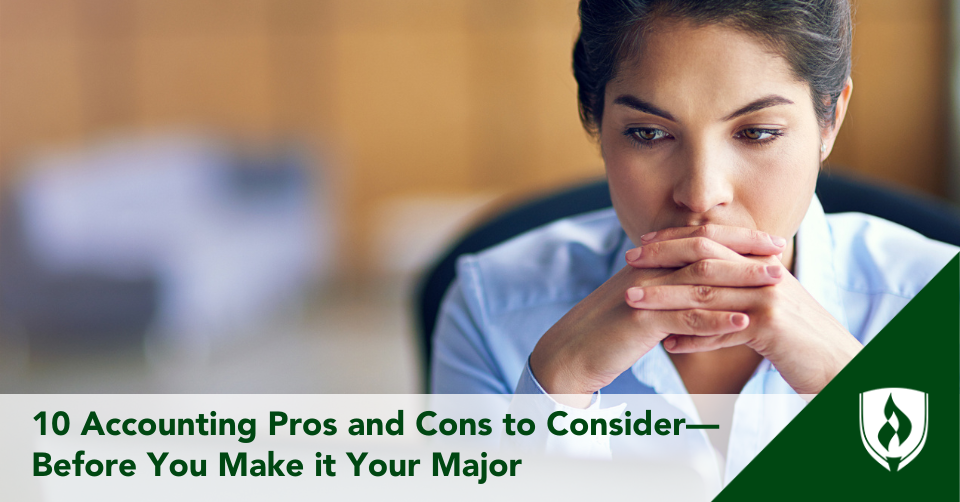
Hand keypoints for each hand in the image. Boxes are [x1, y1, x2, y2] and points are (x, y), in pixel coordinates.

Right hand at [529, 225, 785, 406]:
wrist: (570, 351)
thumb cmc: (607, 330)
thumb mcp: (640, 300)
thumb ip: (667, 287)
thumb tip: (700, 283)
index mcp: (649, 262)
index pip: (699, 240)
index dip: (736, 237)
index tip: (770, 241)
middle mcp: (648, 270)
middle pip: (704, 251)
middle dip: (745, 251)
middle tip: (781, 252)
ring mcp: (644, 293)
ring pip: (700, 281)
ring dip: (742, 280)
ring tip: (776, 283)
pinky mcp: (640, 321)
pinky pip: (685, 318)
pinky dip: (717, 320)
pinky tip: (744, 323)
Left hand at [627, 225, 861, 394]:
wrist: (842, 368)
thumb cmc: (799, 343)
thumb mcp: (765, 313)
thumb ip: (733, 300)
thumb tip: (692, 307)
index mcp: (762, 264)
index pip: (712, 240)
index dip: (675, 239)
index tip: (642, 243)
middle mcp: (765, 273)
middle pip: (705, 257)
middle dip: (662, 257)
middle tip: (628, 260)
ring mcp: (769, 297)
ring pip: (706, 292)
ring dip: (665, 297)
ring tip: (632, 301)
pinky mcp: (772, 326)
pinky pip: (722, 330)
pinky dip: (694, 338)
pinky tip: (668, 345)